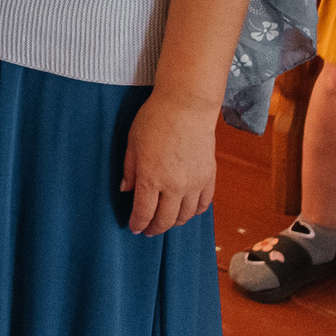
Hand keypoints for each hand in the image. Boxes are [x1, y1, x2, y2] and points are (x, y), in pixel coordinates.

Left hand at [120, 92, 217, 235]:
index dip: (138, 223)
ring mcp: (194, 184)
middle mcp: (174, 186)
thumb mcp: (132, 143)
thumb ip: (130, 170)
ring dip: (174, 222)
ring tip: (166, 221)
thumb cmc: (155, 119)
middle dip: (155, 228)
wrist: (187, 106)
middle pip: (165, 220)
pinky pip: (203, 204)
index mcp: (151, 178)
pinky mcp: (209, 177)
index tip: (135, 228)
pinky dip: (195, 212)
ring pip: (186, 216)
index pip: (144, 212)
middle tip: (148, 230)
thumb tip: (126, 190)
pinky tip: (187, 211)